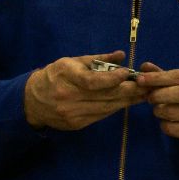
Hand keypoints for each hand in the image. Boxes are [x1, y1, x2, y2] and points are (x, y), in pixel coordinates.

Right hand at [23, 51, 143, 130]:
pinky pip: (101, 115)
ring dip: (126, 101)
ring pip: (106, 108)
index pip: (93, 81)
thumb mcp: (72, 62)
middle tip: (146, 85)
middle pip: (104, 96)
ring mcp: (72, 113)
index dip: (113, 78)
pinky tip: (125, 102)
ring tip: (142, 94)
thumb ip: (98, 59)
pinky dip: (115, 108)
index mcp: (66, 76)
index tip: (128, 73)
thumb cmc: (55, 76)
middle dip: (128, 91)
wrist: (32, 101)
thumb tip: (122, 55)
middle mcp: (69, 96)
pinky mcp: (76, 124)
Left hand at [135, 63, 178, 151]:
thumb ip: (163, 74)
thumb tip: (144, 66)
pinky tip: (167, 122)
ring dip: (159, 111)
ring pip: (172, 112)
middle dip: (158, 95)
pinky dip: (164, 125)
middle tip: (149, 98)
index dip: (158, 77)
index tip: (140, 79)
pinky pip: (172, 128)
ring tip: (158, 110)